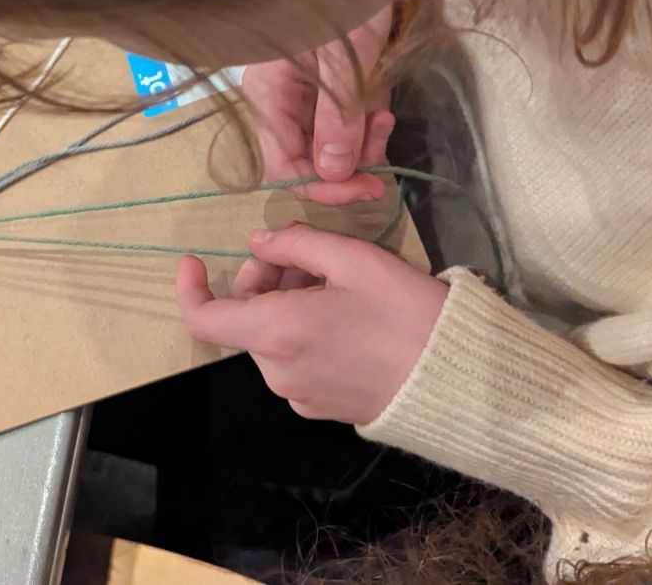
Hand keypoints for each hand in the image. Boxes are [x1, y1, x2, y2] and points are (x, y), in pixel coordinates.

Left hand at [175, 222, 446, 424]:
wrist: (460, 380)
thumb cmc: (408, 313)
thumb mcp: (355, 259)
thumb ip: (295, 245)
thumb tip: (258, 243)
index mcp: (277, 333)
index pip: (203, 320)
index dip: (191, 289)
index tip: (195, 262)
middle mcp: (278, 371)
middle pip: (244, 321)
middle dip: (262, 281)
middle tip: (303, 256)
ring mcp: (299, 395)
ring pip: (270, 340)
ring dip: (284, 305)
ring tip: (333, 284)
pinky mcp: (321, 408)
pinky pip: (294, 363)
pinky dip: (301, 334)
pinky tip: (343, 317)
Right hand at [241, 4, 396, 206]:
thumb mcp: (348, 58)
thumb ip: (338, 117)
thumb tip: (331, 174)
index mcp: (268, 92)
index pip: (282, 166)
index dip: (323, 186)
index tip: (369, 188)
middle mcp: (279, 98)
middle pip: (307, 159)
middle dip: (349, 161)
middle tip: (383, 141)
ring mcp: (304, 93)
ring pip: (330, 145)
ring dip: (362, 140)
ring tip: (384, 115)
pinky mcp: (328, 86)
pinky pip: (344, 122)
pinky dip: (365, 121)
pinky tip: (381, 104)